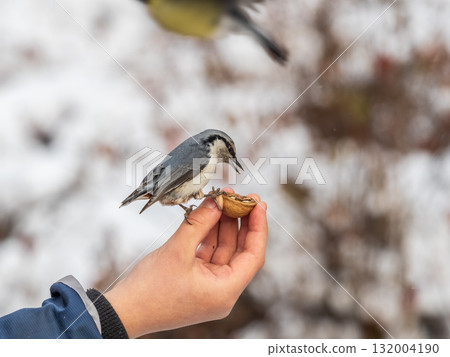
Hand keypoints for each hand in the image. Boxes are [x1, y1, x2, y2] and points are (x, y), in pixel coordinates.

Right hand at [105, 189, 267, 337]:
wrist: (123, 312)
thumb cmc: (149, 289)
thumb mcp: (177, 250)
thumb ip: (199, 222)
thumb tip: (218, 201)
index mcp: (225, 291)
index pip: (253, 255)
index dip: (258, 227)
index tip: (257, 203)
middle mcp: (222, 291)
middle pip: (241, 251)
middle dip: (242, 222)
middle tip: (242, 195)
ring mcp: (209, 287)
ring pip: (224, 250)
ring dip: (223, 225)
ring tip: (223, 199)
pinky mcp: (196, 282)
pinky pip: (209, 254)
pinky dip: (209, 234)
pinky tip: (209, 214)